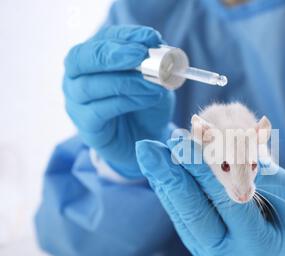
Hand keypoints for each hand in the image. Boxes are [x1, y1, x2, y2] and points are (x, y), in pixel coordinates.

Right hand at [63, 25, 174, 177]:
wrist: (145, 138)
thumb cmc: (146, 104)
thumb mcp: (155, 80)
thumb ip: (155, 64)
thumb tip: (157, 46)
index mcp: (92, 57)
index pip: (102, 38)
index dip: (125, 36)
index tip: (151, 37)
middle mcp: (76, 77)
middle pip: (80, 58)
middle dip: (112, 54)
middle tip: (139, 55)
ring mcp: (76, 102)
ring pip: (89, 85)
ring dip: (124, 81)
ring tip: (152, 84)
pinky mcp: (85, 125)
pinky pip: (99, 110)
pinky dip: (125, 102)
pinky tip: (146, 99)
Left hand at [136, 138, 284, 255]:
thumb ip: (267, 175)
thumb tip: (234, 147)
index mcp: (258, 246)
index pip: (225, 201)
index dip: (202, 170)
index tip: (181, 141)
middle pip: (193, 213)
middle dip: (169, 177)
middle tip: (147, 148)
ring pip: (182, 215)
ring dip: (164, 182)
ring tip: (150, 153)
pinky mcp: (200, 249)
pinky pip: (182, 218)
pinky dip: (171, 192)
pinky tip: (161, 171)